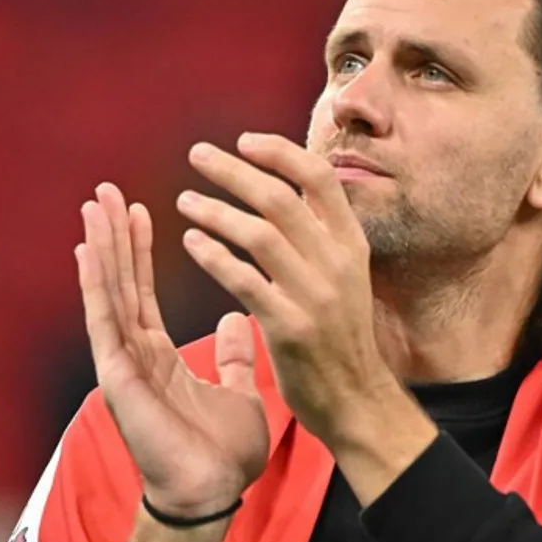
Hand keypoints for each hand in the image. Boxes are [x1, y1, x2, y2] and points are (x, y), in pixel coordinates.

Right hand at [75, 183, 269, 517]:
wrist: (214, 495)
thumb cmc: (222, 455)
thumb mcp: (238, 392)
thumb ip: (233, 357)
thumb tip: (238, 321)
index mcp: (159, 356)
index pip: (145, 291)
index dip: (141, 251)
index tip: (141, 209)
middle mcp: (135, 354)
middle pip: (121, 283)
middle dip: (114, 236)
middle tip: (104, 191)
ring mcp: (123, 365)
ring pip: (109, 294)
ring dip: (102, 248)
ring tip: (94, 205)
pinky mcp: (119, 378)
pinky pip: (105, 323)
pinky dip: (96, 286)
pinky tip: (88, 250)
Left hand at [176, 134, 399, 446]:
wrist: (357, 400)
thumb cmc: (341, 338)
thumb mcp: (347, 277)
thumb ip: (321, 237)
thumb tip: (290, 193)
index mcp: (350, 245)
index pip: (319, 178)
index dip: (280, 152)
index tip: (245, 141)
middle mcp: (336, 263)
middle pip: (279, 197)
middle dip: (233, 170)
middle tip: (198, 155)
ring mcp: (314, 295)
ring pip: (257, 233)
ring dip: (214, 211)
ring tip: (184, 201)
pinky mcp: (289, 327)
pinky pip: (243, 280)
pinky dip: (213, 256)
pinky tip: (191, 242)